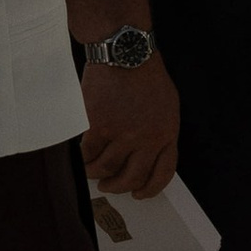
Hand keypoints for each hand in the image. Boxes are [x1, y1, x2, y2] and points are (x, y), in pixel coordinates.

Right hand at [81, 55, 179, 198]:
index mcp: (167, 134)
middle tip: (108, 185)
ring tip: (91, 168)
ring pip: (106, 168)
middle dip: (117, 187)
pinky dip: (83, 156)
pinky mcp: (99, 127)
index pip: (163, 173)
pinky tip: (82, 153)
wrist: (126, 56)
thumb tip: (148, 156)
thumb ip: (160, 132)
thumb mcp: (167, 106)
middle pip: (132, 178)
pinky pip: (88, 153)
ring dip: (96, 173)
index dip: (150, 189)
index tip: (139, 195)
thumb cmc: (147, 77)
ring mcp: (123, 134)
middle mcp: (147, 139)